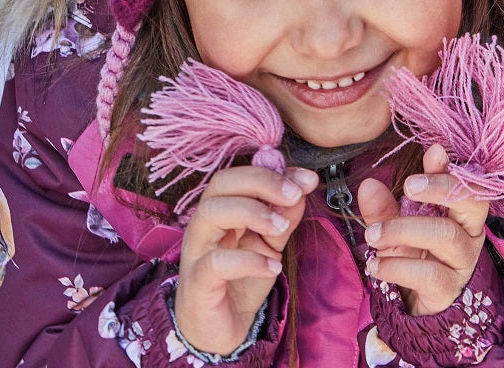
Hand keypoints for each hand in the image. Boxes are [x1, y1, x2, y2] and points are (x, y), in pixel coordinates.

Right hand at [175, 165, 317, 355]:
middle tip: (295, 195)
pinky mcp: (197, 282)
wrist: (220, 331)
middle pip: (221, 183)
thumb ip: (284, 215)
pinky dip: (249, 260)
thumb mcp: (270, 243)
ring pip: (211, 212)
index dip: (273, 171)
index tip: (307, 179)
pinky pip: (216, 262)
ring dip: (252, 212)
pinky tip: (273, 267)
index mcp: (221, 208)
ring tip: (281, 227)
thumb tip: (303, 185)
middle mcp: (204, 223)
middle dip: (261, 182)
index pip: (240, 174)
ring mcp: (197, 251)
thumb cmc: (242, 280)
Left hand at [358, 144, 488, 315]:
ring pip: (446, 235)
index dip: (451, 166)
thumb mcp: (395, 225)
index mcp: (459, 209)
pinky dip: (397, 266)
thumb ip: (383, 206)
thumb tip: (368, 184)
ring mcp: (462, 261)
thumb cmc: (411, 253)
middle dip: (441, 187)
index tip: (433, 152)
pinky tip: (375, 265)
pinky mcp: (450, 289)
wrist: (415, 303)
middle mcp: (469, 232)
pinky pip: (429, 274)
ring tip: (372, 236)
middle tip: (408, 185)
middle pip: (473, 201)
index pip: (465, 181)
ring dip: (404, 229)